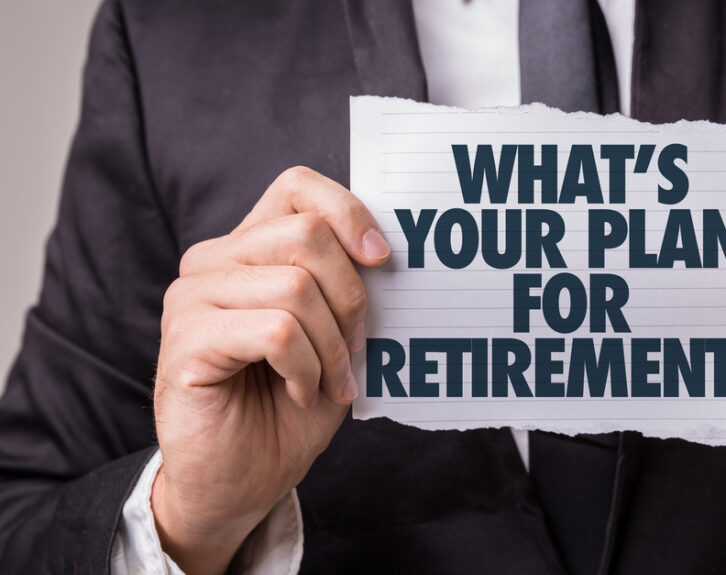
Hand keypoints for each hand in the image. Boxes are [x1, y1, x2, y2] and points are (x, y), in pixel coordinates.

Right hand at [152, 167, 389, 574]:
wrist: (242, 480)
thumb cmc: (289, 405)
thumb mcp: (335, 337)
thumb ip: (348, 286)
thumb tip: (385, 250)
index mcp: (249, 248)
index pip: (298, 187)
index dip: (349, 211)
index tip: (383, 259)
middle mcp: (213, 260)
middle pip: (307, 235)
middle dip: (352, 298)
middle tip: (354, 350)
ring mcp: (192, 296)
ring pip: (296, 287)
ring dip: (331, 347)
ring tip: (328, 382)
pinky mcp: (186, 339)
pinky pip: (276, 331)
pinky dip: (305, 368)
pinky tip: (297, 391)